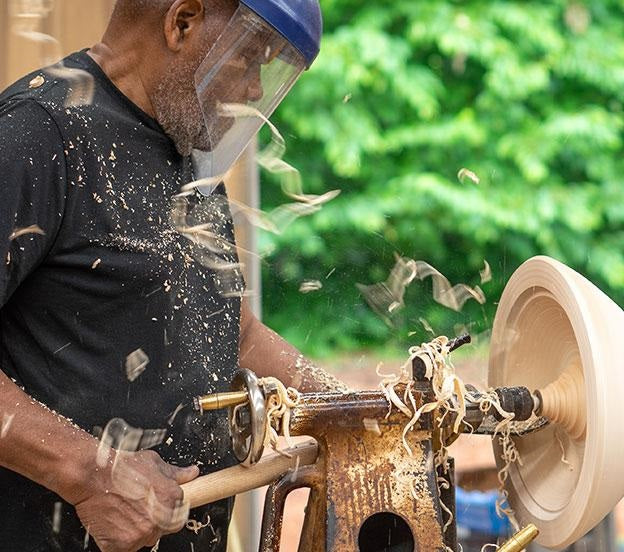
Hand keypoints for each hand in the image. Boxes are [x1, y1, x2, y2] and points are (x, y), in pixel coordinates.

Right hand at [74, 450, 198, 551]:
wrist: (92, 476)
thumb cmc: (121, 467)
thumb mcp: (153, 462)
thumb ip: (175, 473)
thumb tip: (192, 473)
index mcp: (171, 498)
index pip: (179, 514)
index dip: (168, 510)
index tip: (158, 506)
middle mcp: (160, 518)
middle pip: (163, 529)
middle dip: (154, 520)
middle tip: (137, 508)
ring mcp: (141, 534)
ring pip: (145, 539)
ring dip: (137, 531)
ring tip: (124, 513)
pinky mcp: (122, 546)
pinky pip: (126, 548)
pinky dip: (119, 540)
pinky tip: (114, 523)